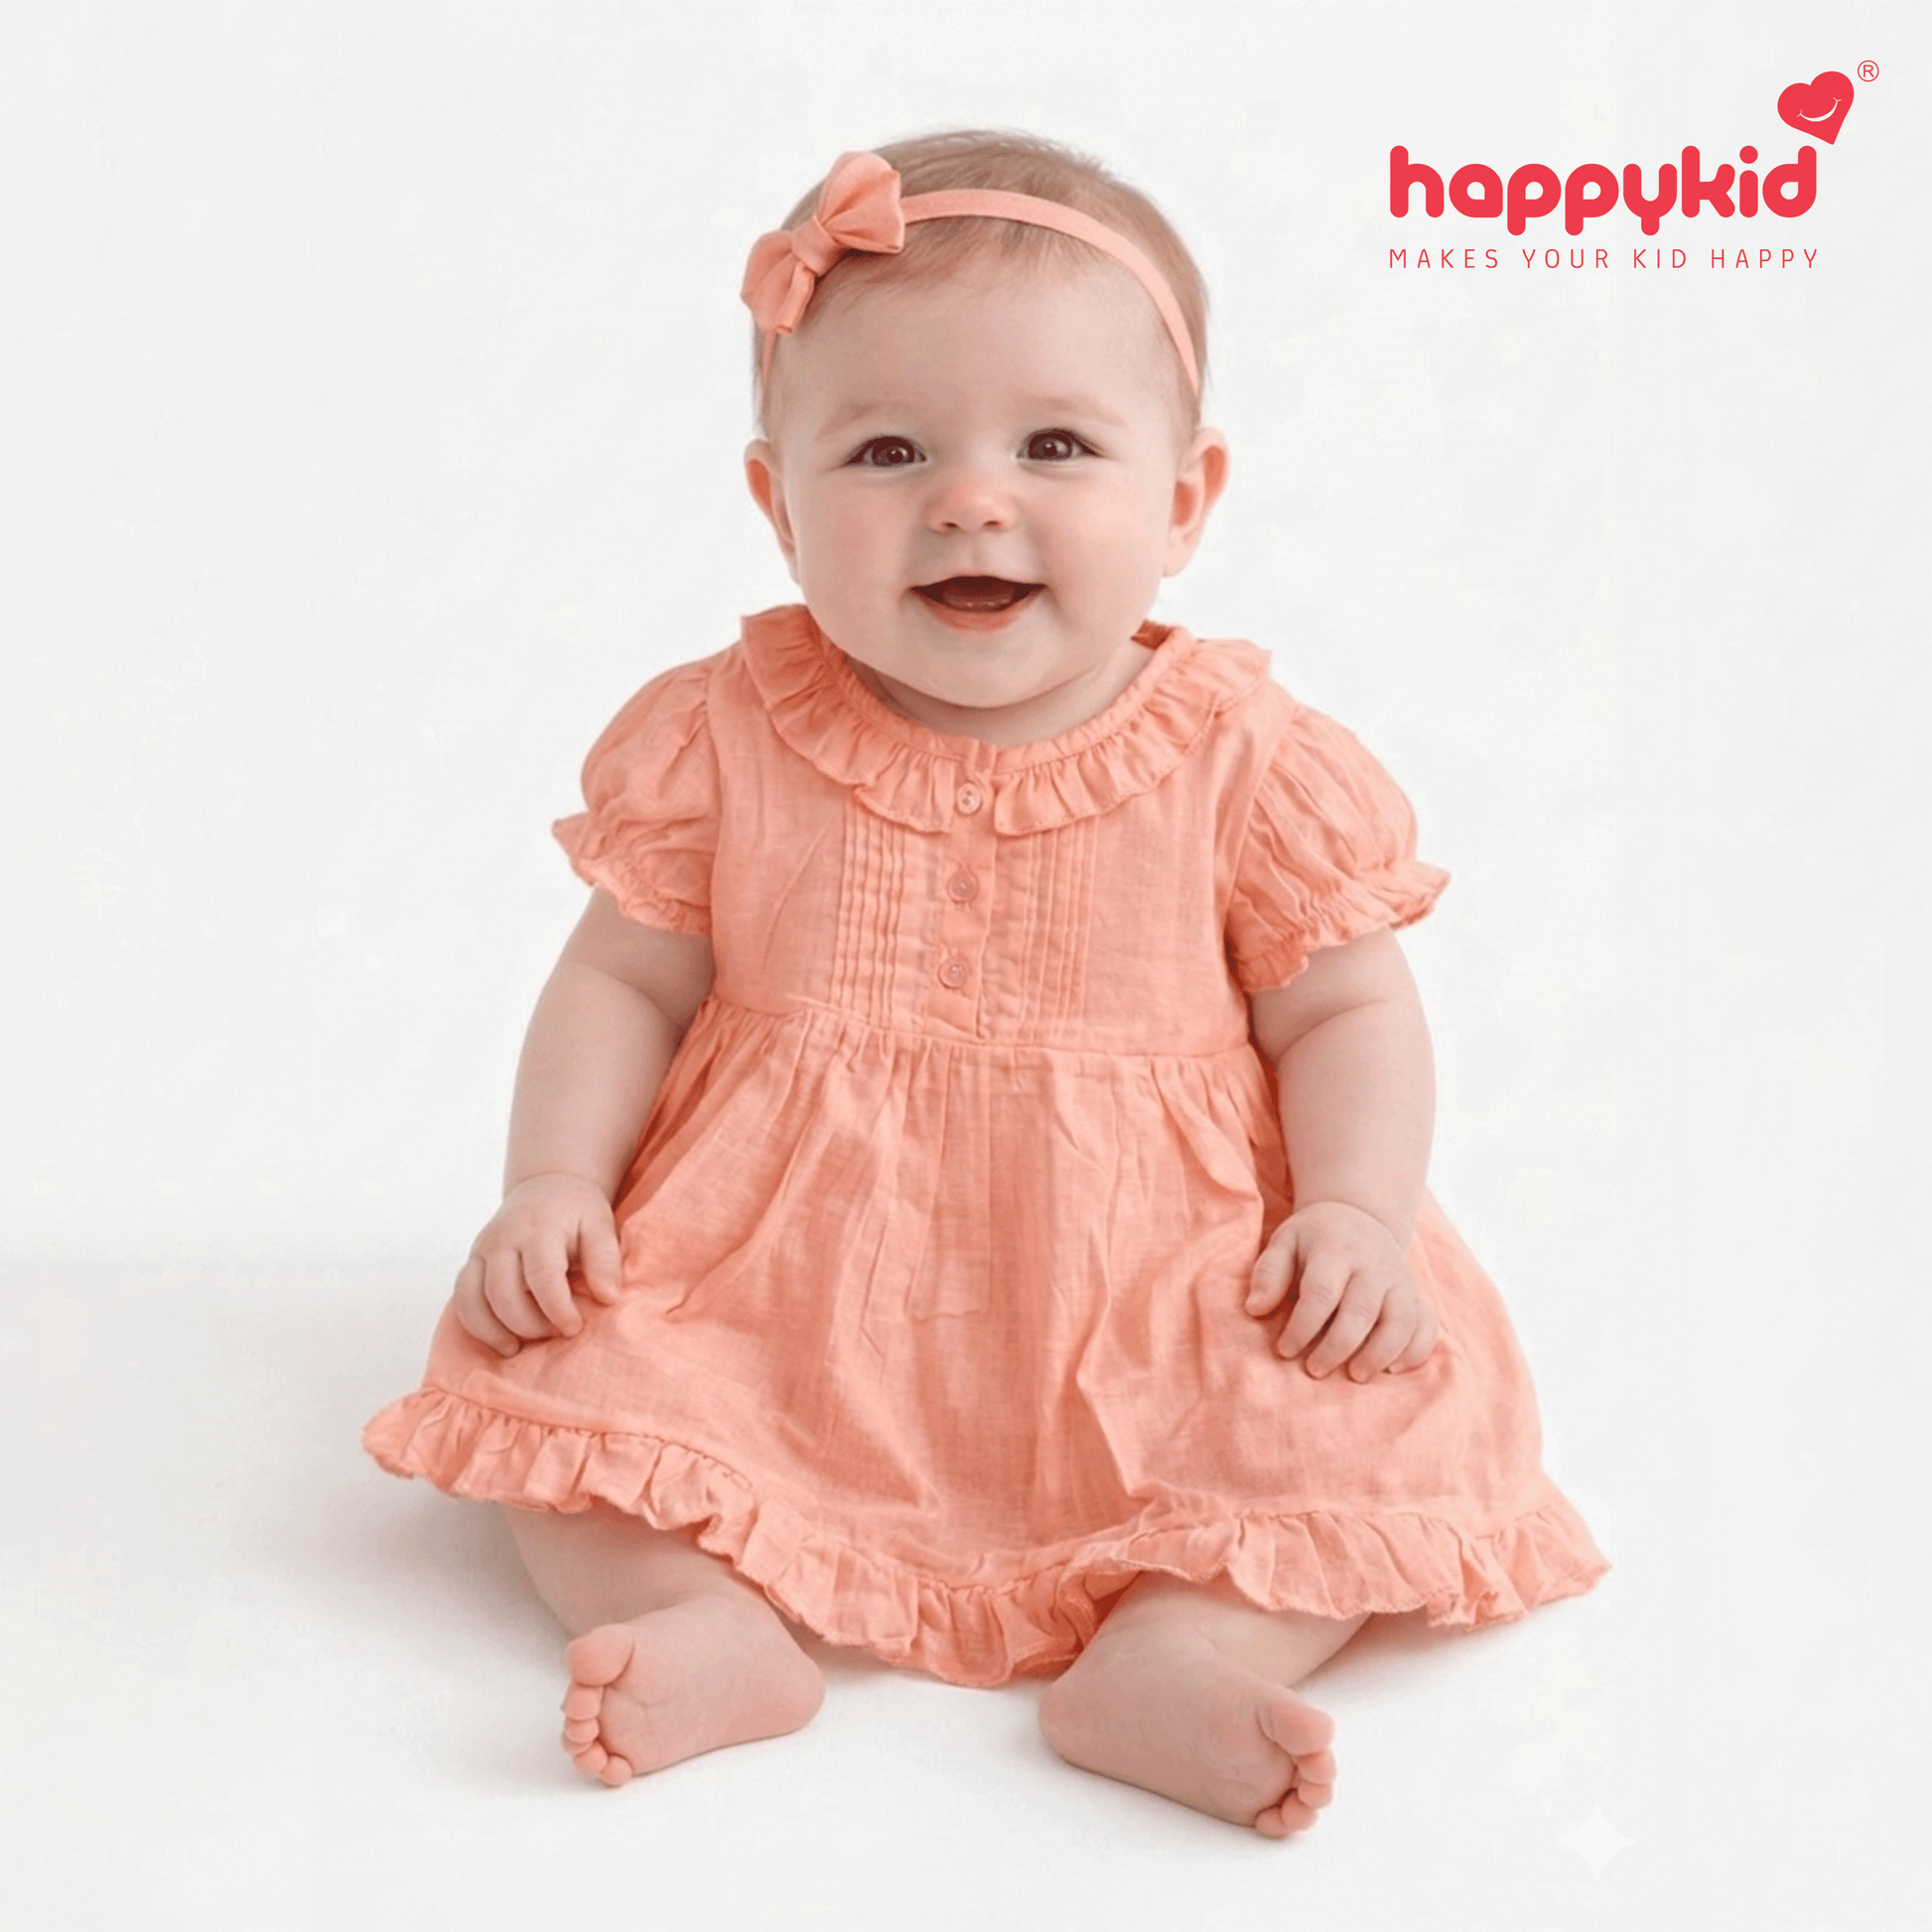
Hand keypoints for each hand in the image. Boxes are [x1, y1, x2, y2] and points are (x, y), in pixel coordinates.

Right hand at [451, 1173, 622, 1357]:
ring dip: (496, 1331)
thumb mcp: (600, 1224)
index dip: (557, 1309)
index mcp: (539, 1228)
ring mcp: (481, 1251)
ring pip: (472, 1299)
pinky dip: (477, 1326)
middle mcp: (503, 1239)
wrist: (544, 1187)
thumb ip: (605, 1259)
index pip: (541, 1275)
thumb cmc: (575, 1211)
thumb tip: (608, 1297)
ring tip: (521, 1346)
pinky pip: (462, 1300)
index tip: (574, 1328)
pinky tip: (502, 1340)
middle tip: (554, 1333)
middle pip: (502, 1293)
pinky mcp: (471, 1263)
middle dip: (528, 1324)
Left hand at [1245, 1200, 1437, 1380]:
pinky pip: (1427, 1326)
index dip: (1302, 1327)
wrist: (1358, 1215)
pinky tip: (1392, 1370)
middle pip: (1360, 1312)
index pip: (1321, 1293)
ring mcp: (1399, 1280)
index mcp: (1335, 1251)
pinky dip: (1415, 1351)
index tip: (1285, 1350)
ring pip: (1400, 1322)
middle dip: (1337, 1348)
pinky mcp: (1416, 1295)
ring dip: (1379, 1354)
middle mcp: (1373, 1265)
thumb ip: (1268, 1274)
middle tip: (1315, 1370)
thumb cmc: (1314, 1239)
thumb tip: (1255, 1310)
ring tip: (1355, 1375)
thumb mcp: (1284, 1242)